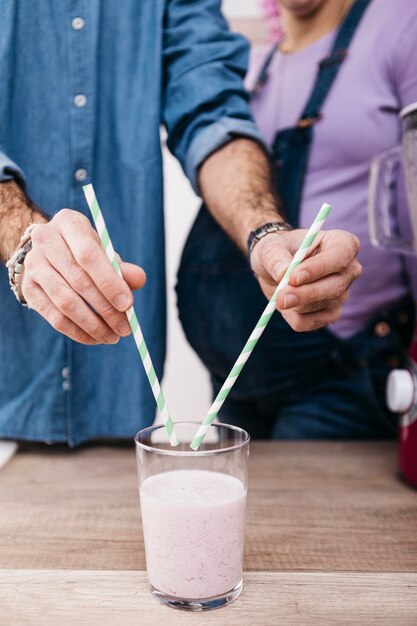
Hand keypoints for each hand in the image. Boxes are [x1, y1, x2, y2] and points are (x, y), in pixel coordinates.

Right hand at [21, 209, 145, 343]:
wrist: (50, 253)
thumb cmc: (85, 251)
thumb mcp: (104, 252)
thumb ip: (121, 267)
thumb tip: (139, 280)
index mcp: (68, 224)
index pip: (88, 255)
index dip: (109, 282)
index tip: (128, 304)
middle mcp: (45, 241)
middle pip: (79, 281)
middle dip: (106, 309)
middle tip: (125, 327)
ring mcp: (33, 265)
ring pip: (66, 302)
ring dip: (93, 324)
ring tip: (113, 336)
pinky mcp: (28, 289)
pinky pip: (54, 317)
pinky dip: (78, 332)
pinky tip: (95, 338)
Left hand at [250, 229, 361, 331]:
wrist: (274, 268)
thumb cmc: (277, 250)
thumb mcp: (270, 247)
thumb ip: (275, 257)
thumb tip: (283, 273)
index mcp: (342, 243)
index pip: (341, 255)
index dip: (319, 268)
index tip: (294, 276)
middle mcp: (348, 270)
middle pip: (335, 286)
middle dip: (306, 293)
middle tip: (281, 296)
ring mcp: (342, 294)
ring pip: (324, 306)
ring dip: (297, 305)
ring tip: (279, 295)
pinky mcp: (330, 314)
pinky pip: (314, 322)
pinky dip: (295, 318)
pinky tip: (287, 307)